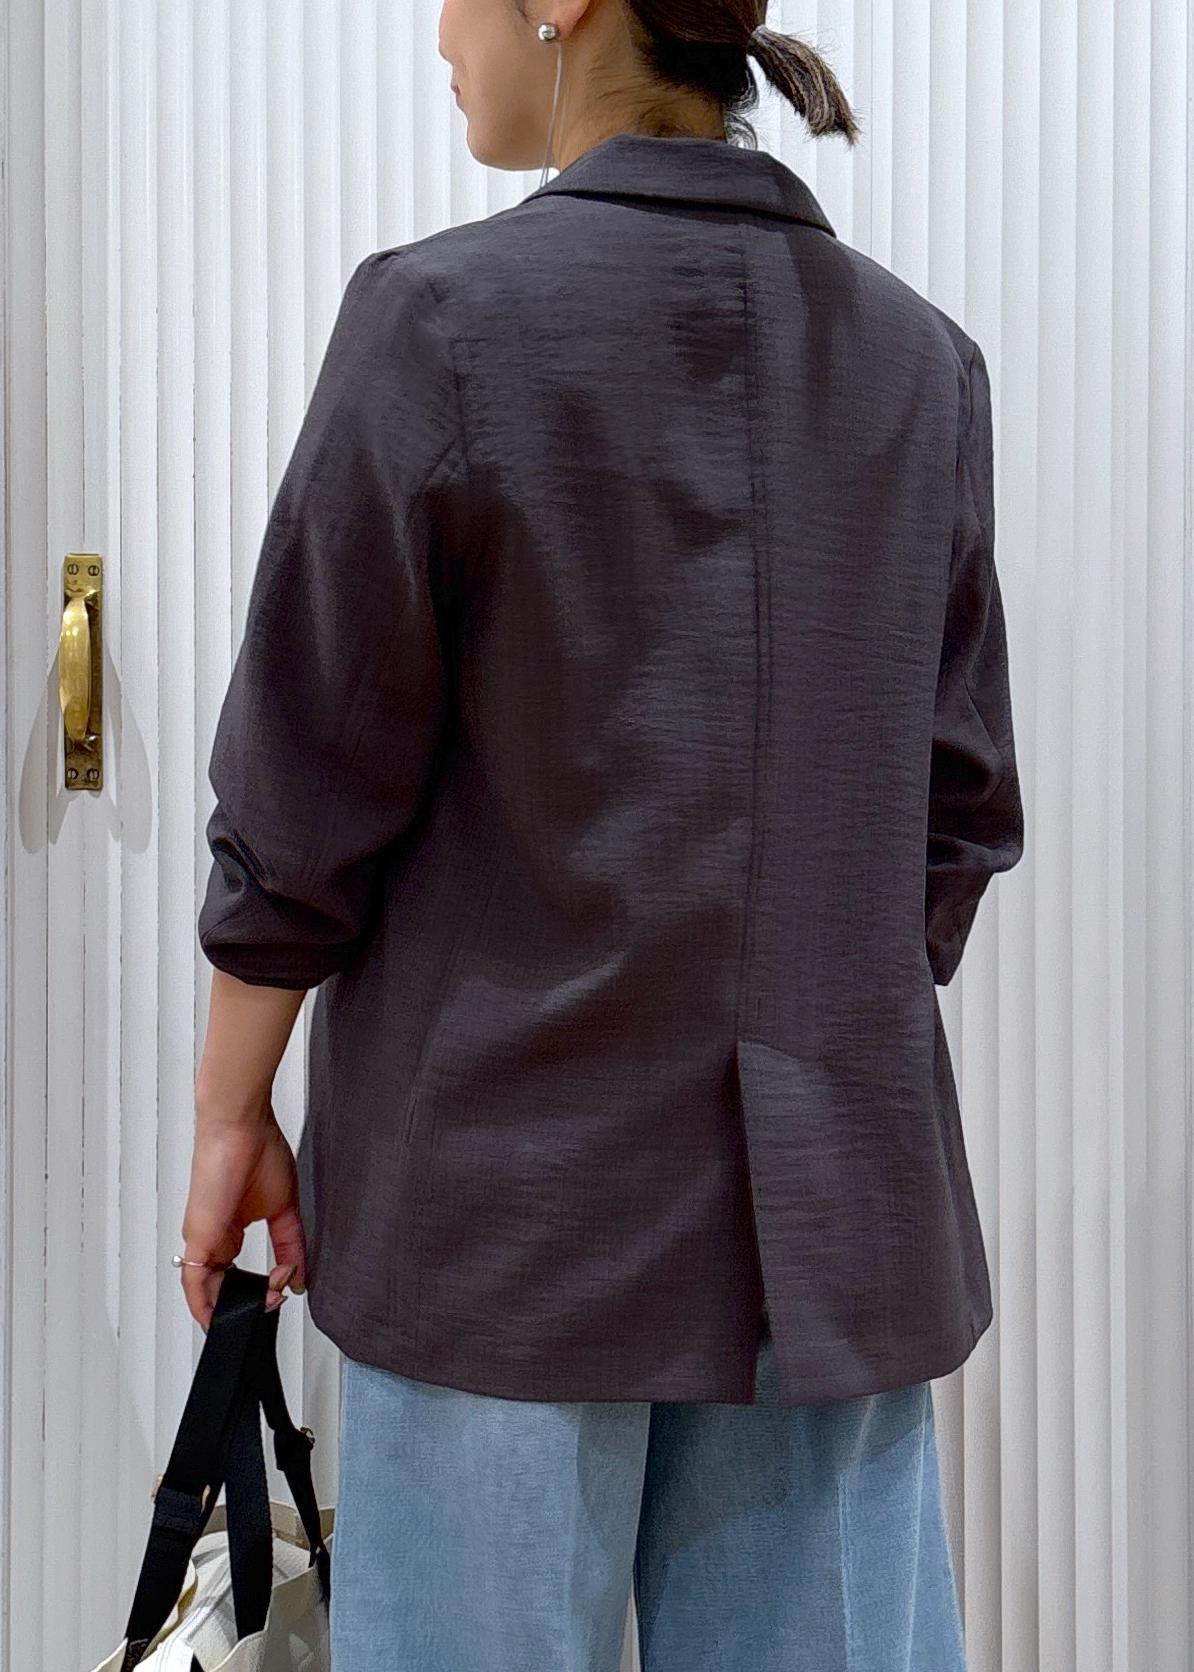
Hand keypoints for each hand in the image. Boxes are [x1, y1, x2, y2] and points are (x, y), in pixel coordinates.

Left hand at [180, 1100, 307, 1330]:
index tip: (287, 1283)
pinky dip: (206, 1306)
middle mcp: (213, 1237)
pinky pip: (193, 1285)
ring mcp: (202, 1239)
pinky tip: (223, 1316)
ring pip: (206, 1292)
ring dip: (234, 1307)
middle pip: (221, 1288)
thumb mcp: (284, 1207)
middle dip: (251, 1303)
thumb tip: (299, 1274)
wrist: (241, 1124)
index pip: (237, 1274)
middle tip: (278, 1298)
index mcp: (230, 1229)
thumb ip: (291, 1243)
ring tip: (266, 1300)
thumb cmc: (259, 1149)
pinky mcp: (198, 1237)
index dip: (262, 1289)